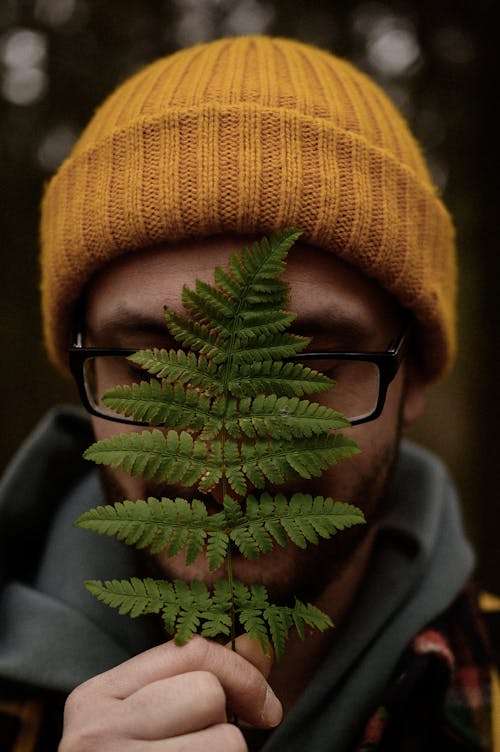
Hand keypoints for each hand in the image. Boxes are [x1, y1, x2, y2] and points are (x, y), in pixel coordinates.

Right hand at [59, 635, 281, 750]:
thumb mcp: (142, 725)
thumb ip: (189, 685)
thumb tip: (260, 650)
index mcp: (97, 698)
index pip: (190, 652)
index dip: (242, 673)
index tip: (266, 708)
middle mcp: (96, 733)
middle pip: (208, 694)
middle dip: (223, 727)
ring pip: (226, 743)